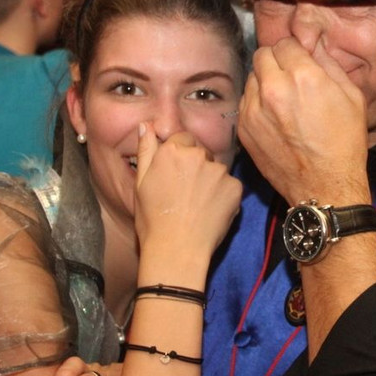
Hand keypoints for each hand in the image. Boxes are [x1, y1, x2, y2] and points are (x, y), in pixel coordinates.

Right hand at [133, 126, 241, 259]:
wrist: (177, 250)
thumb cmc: (153, 219)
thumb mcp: (141, 183)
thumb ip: (146, 150)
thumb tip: (146, 125)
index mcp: (172, 150)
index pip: (183, 138)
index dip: (179, 156)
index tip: (175, 175)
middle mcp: (197, 155)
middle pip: (201, 152)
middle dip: (196, 166)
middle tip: (185, 192)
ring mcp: (219, 171)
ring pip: (216, 169)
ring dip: (210, 180)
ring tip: (197, 204)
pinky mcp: (235, 187)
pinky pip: (230, 185)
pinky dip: (224, 195)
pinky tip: (210, 211)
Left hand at [238, 37, 368, 206]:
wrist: (325, 187)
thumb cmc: (344, 144)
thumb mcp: (352, 97)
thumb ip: (329, 64)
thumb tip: (313, 45)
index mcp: (303, 77)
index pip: (285, 43)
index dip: (295, 51)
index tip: (301, 61)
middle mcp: (274, 89)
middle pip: (263, 55)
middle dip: (277, 61)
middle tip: (290, 77)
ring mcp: (254, 110)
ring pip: (252, 77)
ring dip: (265, 81)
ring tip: (284, 101)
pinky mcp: (244, 128)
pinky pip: (246, 101)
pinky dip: (258, 103)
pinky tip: (276, 118)